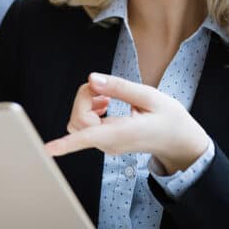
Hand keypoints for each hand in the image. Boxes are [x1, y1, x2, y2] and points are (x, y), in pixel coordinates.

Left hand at [45, 73, 208, 173]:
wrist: (181, 141)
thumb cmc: (170, 120)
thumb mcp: (151, 97)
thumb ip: (120, 88)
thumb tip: (92, 79)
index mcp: (122, 133)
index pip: (87, 138)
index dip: (66, 144)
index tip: (48, 150)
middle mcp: (109, 142)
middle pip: (77, 120)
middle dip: (83, 98)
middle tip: (103, 87)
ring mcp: (106, 144)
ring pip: (78, 123)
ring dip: (85, 104)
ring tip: (107, 95)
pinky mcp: (106, 141)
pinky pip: (86, 125)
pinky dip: (90, 109)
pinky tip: (106, 102)